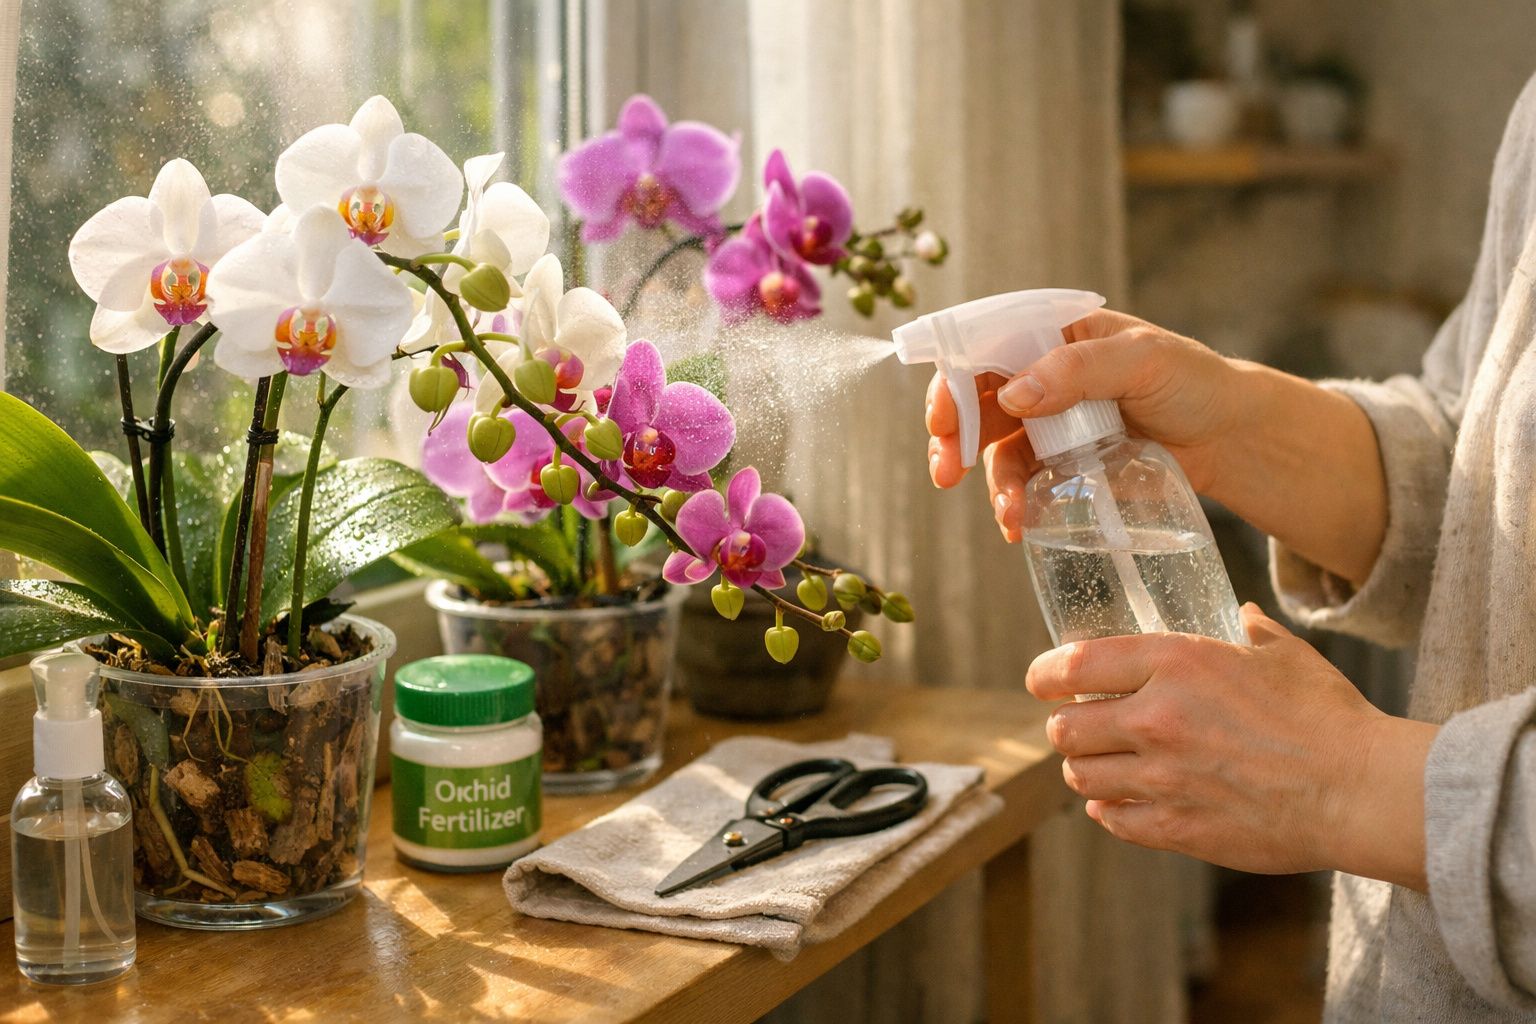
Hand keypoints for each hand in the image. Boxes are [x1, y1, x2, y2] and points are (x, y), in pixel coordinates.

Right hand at [925, 310, 1241, 541]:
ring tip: (1008, 515)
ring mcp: (1050, 421)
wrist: (1230, 438)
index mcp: (1056, 334)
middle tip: (945, 472)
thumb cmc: (1194, 383)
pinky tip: (1019, 524)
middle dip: (953, 439)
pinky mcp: (1062, 462)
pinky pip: (1025, 481)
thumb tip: (1015, 395)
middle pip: (977, 402)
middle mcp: (1043, 375)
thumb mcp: (1143, 361)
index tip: (942, 418)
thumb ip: (1079, 370)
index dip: (955, 379)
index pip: (987, 347)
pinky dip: (1016, 502)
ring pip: (997, 449)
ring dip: (992, 482)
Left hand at [1026, 604, 1436, 886]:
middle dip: (1066, 726)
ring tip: (1101, 764)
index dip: (1045, 674)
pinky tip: (1121, 802)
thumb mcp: (1282, 654)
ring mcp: (1161, 778)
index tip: (1041, 680)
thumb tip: (1242, 614)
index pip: (1074, 665)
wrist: (1359, 790)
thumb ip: (1249, 630)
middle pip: (1065, 728)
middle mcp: (1155, 719)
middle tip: (1080, 726)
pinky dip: (1110, 811)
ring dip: (1085, 769)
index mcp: (1174, 664)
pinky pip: (1113, 820)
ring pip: (1081, 777)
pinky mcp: (1176, 828)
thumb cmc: (1327, 716)